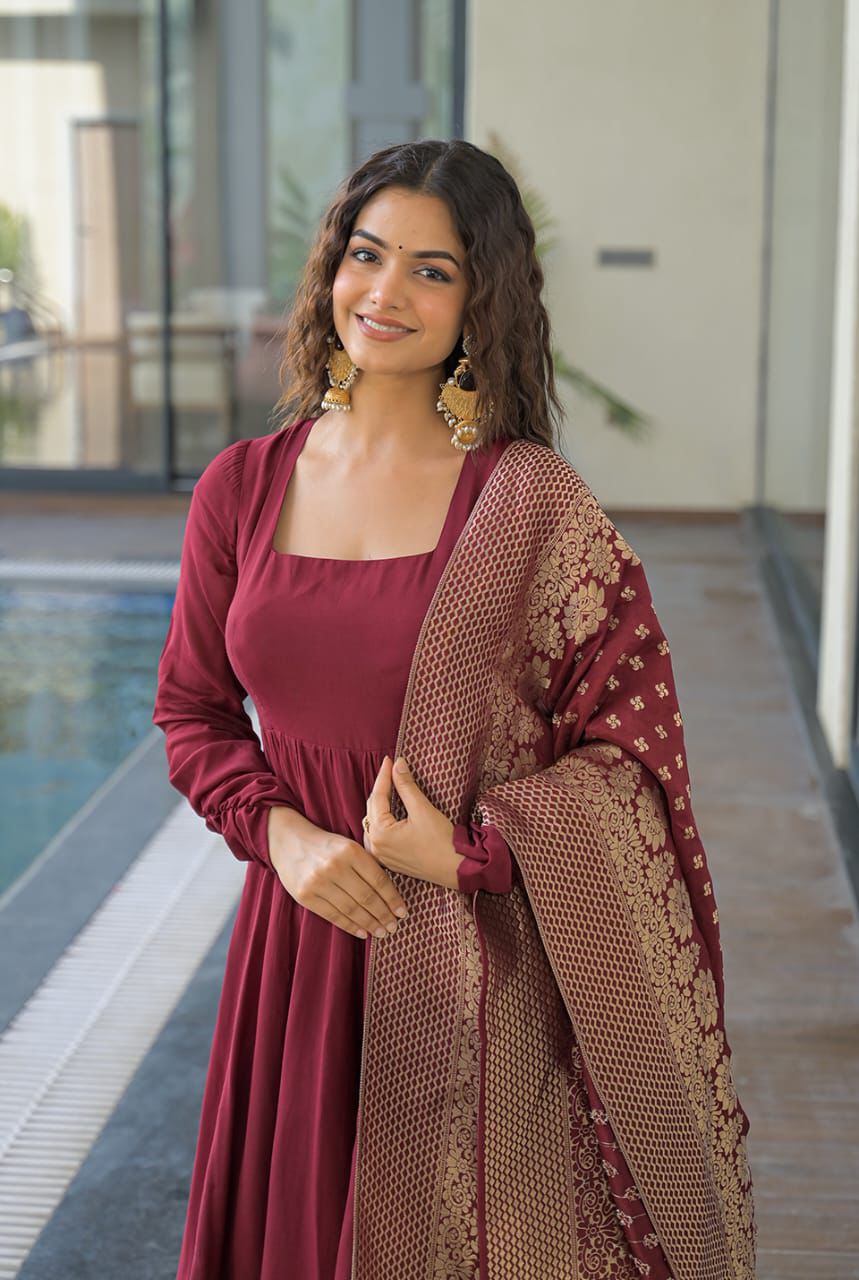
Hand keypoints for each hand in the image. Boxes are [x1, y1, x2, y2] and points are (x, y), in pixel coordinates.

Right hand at [267, 805, 408, 939]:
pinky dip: (350, 926)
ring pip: (351, 909)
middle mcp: (335, 866)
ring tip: (382, 932)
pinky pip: (333, 915)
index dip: (393, 899)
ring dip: (370, 924)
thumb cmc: (326, 845)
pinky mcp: (305, 895)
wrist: (288, 841)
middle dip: (384, 915)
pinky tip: (363, 932)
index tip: (403, 912)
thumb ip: (367, 865)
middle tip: (394, 927)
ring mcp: (318, 882)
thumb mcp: (348, 846)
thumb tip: (391, 896)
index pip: (378, 880)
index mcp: (351, 850)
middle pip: (367, 898)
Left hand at [364, 756, 464, 889]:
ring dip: (379, 805)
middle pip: (372, 809)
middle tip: (391, 770)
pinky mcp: (388, 860)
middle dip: (381, 788)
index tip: (389, 759)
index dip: (384, 776)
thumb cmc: (441, 841)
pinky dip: (382, 820)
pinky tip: (388, 812)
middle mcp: (374, 846)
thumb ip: (406, 786)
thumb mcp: (422, 809)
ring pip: (373, 821)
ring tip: (389, 787)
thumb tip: (398, 764)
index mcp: (380, 833)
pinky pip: (378, 835)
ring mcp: (380, 855)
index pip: (377, 796)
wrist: (456, 870)